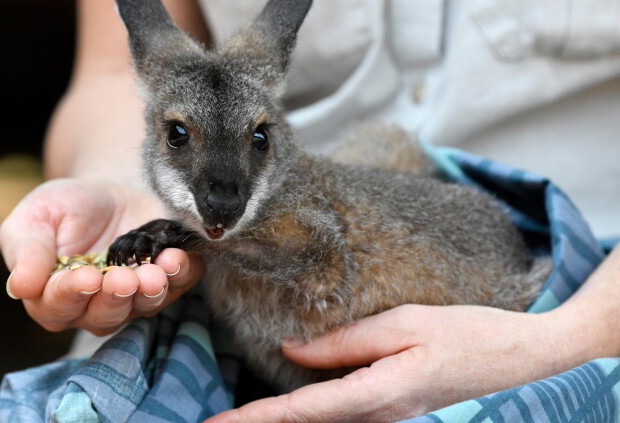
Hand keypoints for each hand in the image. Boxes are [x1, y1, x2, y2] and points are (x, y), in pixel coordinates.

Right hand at [0, 178, 203, 334]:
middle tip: (125, 278)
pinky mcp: (169, 279)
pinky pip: (179, 285)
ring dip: (151, 291)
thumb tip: (20, 286)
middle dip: (116, 298)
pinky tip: (177, 258)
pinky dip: (181, 274)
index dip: (71, 295)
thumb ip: (26, 251)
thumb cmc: (65, 208)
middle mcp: (96, 305)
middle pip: (104, 315)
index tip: (86, 277)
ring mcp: (136, 297)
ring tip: (155, 273)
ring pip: (143, 307)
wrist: (109, 192)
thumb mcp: (36, 218)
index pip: (58, 307)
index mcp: (55, 295)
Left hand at [207, 303, 598, 422]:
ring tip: (243, 414)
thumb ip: (345, 341)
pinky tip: (293, 405)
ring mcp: (388, 418)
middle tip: (217, 422)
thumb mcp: (403, 324)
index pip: (302, 411)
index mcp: (377, 394)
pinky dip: (310, 412)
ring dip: (282, 419)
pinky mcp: (394, 409)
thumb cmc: (466, 334)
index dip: (256, 419)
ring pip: (323, 422)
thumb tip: (292, 349)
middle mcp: (379, 416)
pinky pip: (343, 413)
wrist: (519, 358)